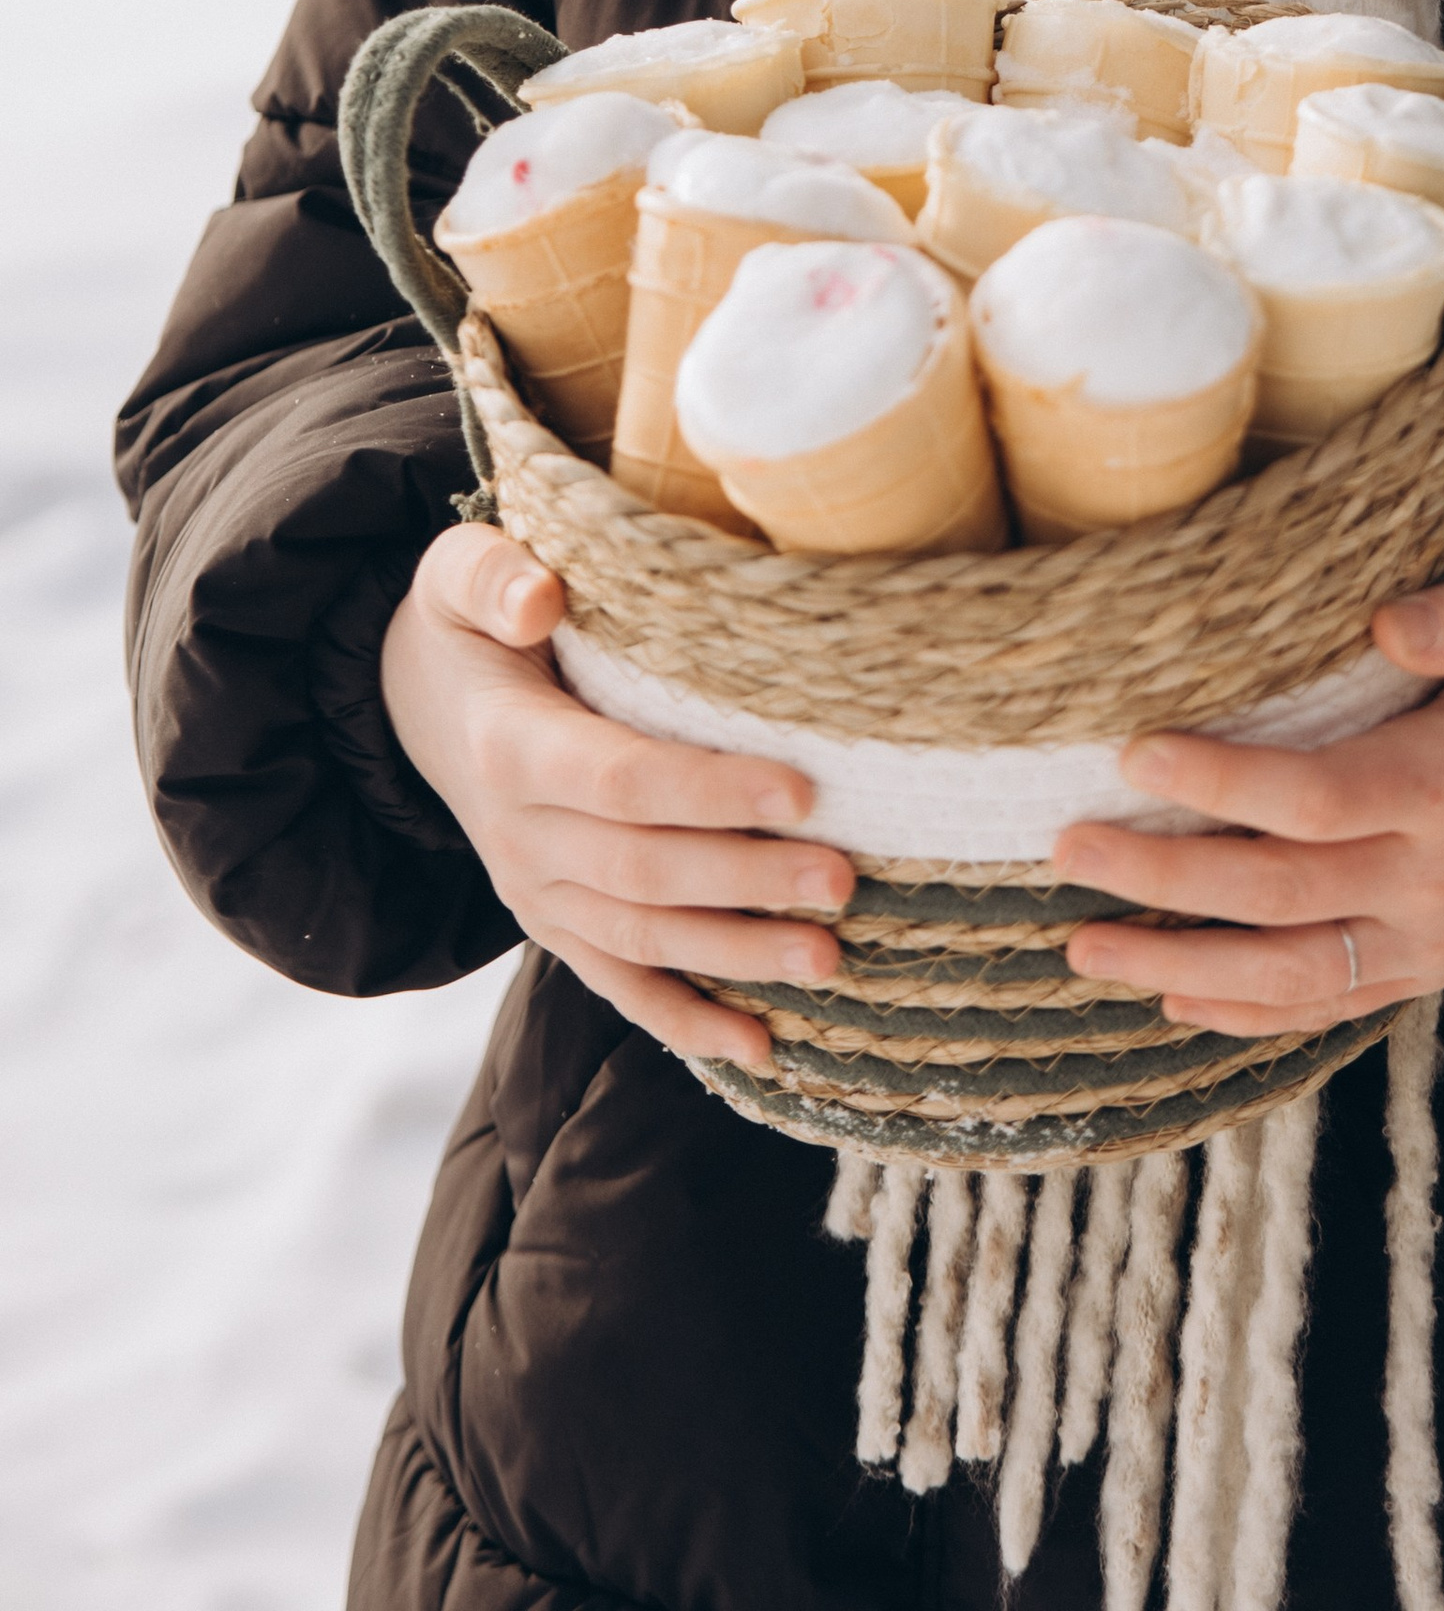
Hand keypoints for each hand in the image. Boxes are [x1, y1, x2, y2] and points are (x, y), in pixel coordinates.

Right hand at [380, 521, 853, 1070]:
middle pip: (643, 869)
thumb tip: (541, 598)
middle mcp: (519, 836)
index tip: (803, 790)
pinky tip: (760, 1049)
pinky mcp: (554, 924)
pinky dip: (685, 1022)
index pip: (621, 778)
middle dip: (745, 881)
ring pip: (640, 937)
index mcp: (510, 748)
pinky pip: (618, 983)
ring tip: (827, 959)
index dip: (709, 791)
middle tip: (841, 881)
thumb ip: (493, 578)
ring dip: (735, 955)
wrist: (418, 706)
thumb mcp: (455, 578)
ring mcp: (535, 892)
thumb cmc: (470, 628)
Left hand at [1054, 571, 1443, 1034]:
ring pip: (1286, 975)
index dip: (1219, 784)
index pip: (1313, 798)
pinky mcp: (1423, 972)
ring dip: (1176, 968)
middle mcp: (1432, 883)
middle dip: (1163, 878)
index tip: (1133, 753)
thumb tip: (1384, 623)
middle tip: (1067, 846)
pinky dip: (1241, 1015)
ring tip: (1081, 946)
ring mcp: (1427, 943)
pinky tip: (1168, 1001)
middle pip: (1276, 895)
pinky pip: (1322, 1009)